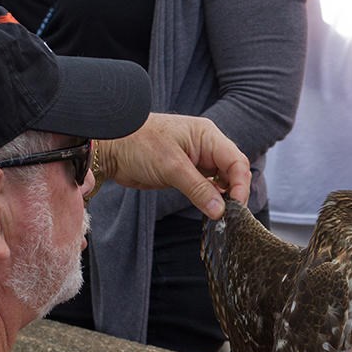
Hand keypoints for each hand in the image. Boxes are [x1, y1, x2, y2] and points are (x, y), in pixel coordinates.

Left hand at [103, 113, 250, 219]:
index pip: (236, 160)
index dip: (241, 184)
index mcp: (207, 136)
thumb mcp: (171, 167)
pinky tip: (210, 210)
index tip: (236, 206)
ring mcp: (197, 160)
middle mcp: (206, 146)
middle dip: (235, 192)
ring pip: (221, 181)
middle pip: (233, 171)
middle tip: (231, 215)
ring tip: (221, 216)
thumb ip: (198, 189)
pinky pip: (206, 187)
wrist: (110, 148)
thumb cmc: (138, 143)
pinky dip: (210, 199)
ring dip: (223, 198)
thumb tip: (220, 210)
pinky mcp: (186, 173)